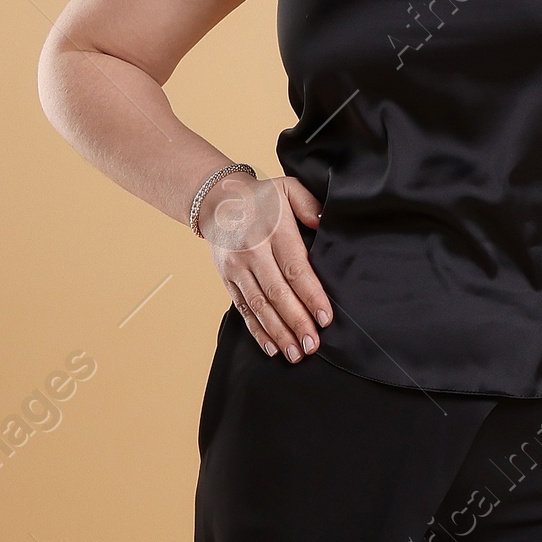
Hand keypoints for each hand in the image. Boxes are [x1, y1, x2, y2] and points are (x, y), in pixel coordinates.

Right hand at [200, 172, 332, 361]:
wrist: (216, 200)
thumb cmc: (261, 197)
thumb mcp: (287, 188)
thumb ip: (309, 205)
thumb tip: (324, 224)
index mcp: (272, 231)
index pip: (295, 269)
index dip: (311, 296)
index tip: (325, 318)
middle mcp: (252, 253)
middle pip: (277, 294)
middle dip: (297, 323)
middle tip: (313, 345)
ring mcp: (236, 269)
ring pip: (259, 307)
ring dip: (278, 333)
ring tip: (296, 353)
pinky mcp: (228, 280)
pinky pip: (243, 310)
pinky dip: (257, 331)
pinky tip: (272, 348)